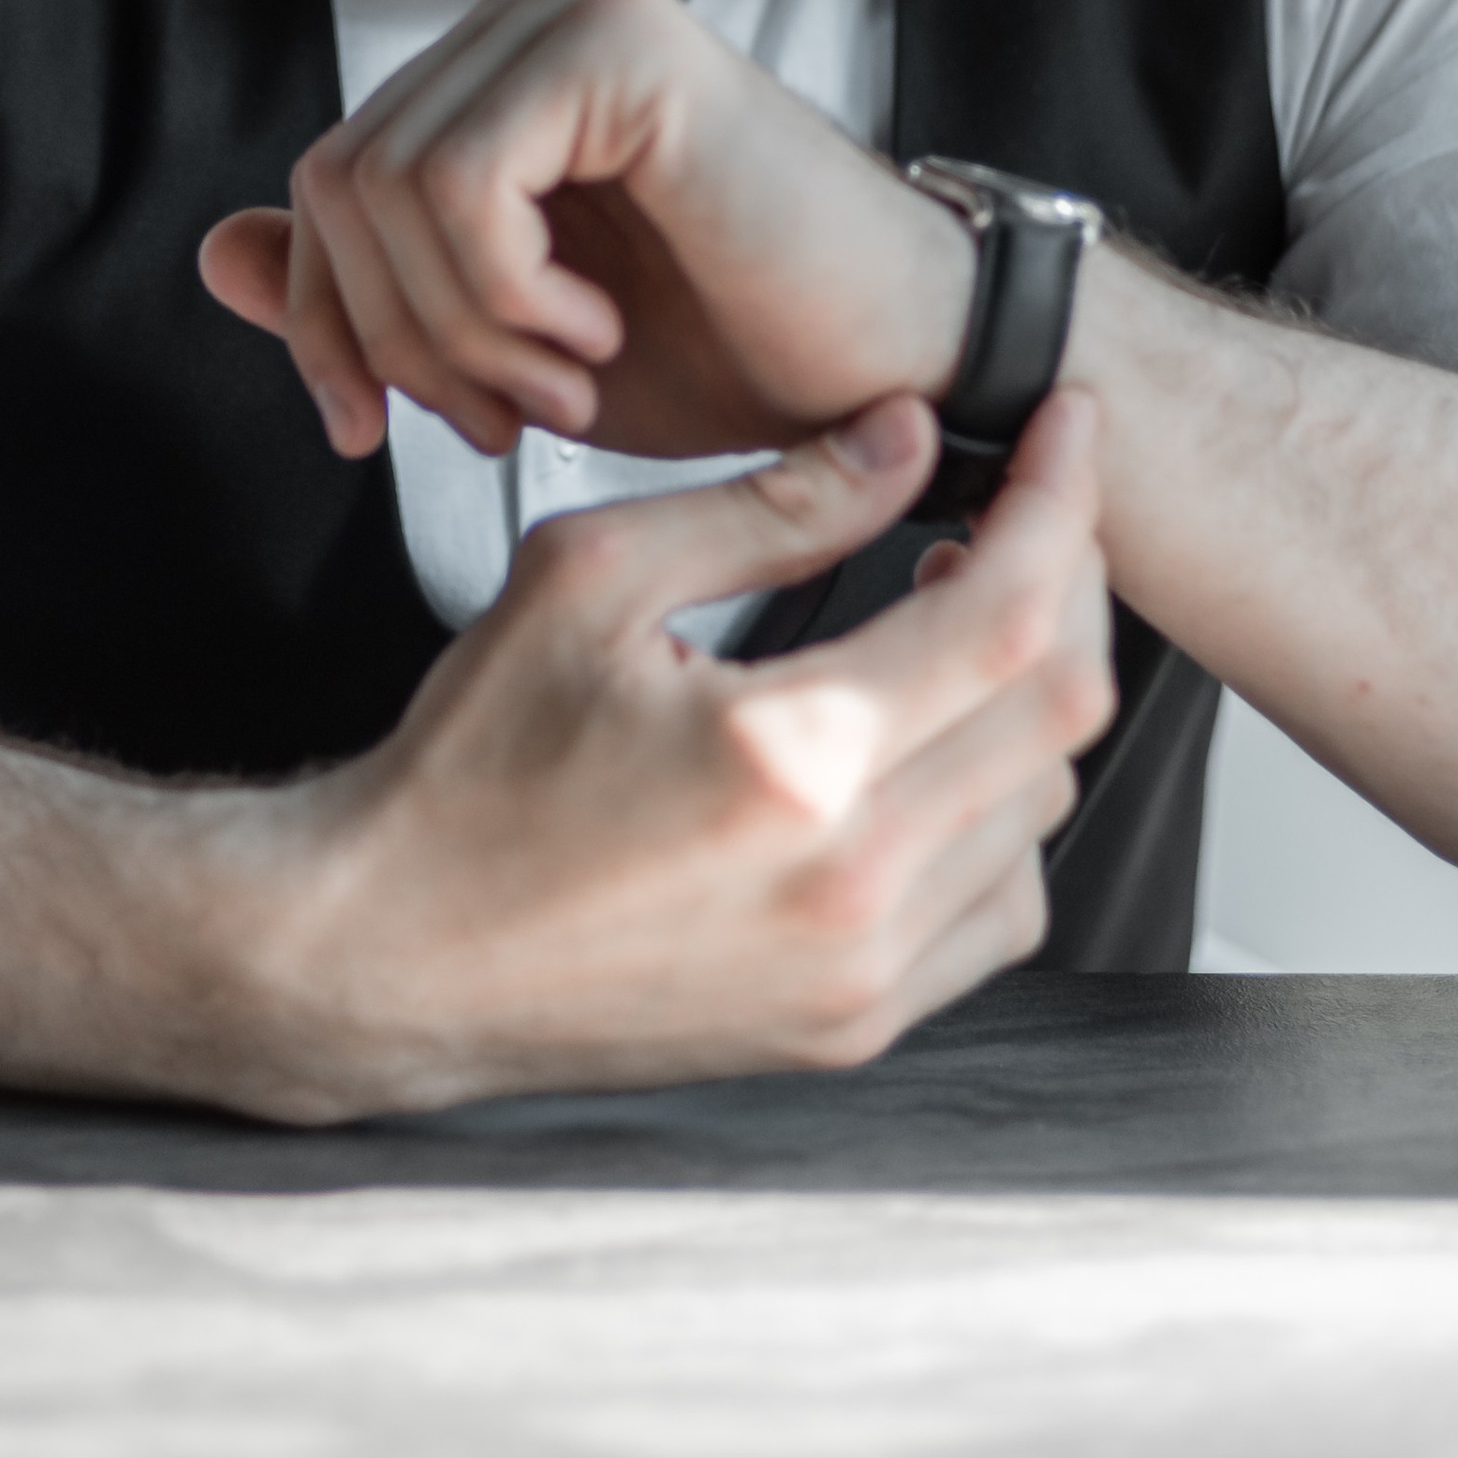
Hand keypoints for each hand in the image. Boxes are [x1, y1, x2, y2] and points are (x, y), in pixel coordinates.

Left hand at [200, 0, 970, 461]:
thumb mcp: (507, 343)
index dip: (324, 324)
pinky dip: (501, 299)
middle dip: (398, 339)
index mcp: (502, 57)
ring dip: (461, 332)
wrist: (903, 375)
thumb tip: (213, 247)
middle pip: (334, 181)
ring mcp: (576, 5)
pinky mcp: (617, 41)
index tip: (374, 432)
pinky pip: (457, 186)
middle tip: (511, 417)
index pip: (323, 180)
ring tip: (568, 383)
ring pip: (382, 187)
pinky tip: (597, 333)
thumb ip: (370, 287)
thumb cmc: (733, 354)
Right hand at [241, 386, 1113, 1112]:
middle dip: (1065, 581)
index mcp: (789, 760)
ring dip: (1029, 696)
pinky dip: (1000, 814)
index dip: (1059, 502)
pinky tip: (929, 755)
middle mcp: (850, 882)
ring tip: (953, 620)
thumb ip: (771, 505)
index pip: (1006, 612)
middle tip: (1020, 512)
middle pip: (1059, 707)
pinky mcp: (851, 1025)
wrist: (392, 953)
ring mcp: (861, 971)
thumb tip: (902, 439)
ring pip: (1043, 806)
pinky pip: (1001, 907)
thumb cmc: (469, 771)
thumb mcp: (592, 579)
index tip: (1066, 431)